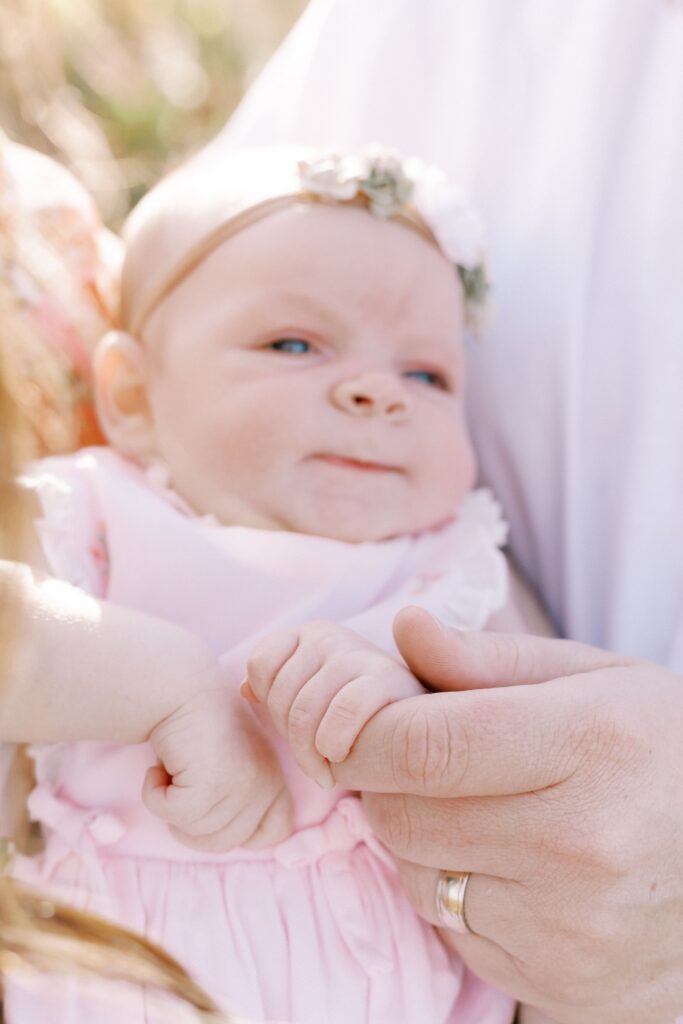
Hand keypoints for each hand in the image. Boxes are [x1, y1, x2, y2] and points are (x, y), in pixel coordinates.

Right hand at [143, 676, 292, 852]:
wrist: (181, 687)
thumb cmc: (199, 725)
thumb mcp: (235, 762)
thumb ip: (240, 799)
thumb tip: (226, 839)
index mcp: (274, 781)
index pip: (276, 832)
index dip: (242, 832)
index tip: (214, 808)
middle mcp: (264, 786)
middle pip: (223, 844)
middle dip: (191, 822)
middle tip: (181, 783)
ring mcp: (240, 788)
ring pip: (194, 833)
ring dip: (170, 805)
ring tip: (175, 766)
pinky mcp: (209, 786)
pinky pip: (170, 814)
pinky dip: (153, 794)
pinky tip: (160, 764)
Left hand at [245, 621, 422, 786]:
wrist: (424, 726)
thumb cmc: (359, 716)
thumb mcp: (315, 696)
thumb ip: (279, 688)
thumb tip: (245, 690)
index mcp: (309, 635)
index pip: (261, 664)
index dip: (271, 703)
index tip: (294, 728)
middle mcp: (331, 636)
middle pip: (279, 694)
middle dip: (293, 739)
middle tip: (315, 760)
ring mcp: (358, 654)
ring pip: (303, 710)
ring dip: (310, 753)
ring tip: (328, 768)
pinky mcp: (387, 679)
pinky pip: (342, 711)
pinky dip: (333, 744)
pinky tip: (341, 760)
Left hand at [330, 607, 682, 1023]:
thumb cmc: (661, 753)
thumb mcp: (595, 679)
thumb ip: (489, 658)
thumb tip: (405, 628)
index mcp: (592, 743)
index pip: (424, 746)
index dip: (361, 732)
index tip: (346, 721)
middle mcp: (582, 843)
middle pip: (404, 812)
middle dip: (382, 778)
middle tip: (415, 754)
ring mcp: (568, 925)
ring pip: (414, 872)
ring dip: (413, 834)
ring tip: (473, 804)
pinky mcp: (553, 979)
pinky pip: (447, 925)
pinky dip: (448, 886)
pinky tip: (501, 861)